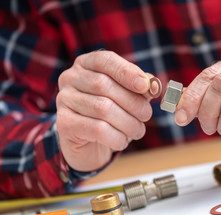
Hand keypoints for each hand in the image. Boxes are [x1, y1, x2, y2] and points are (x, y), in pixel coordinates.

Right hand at [56, 51, 152, 170]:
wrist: (88, 144)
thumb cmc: (111, 114)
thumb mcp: (128, 97)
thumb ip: (141, 88)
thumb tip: (153, 85)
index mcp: (86, 64)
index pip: (105, 60)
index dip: (127, 72)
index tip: (145, 86)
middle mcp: (70, 78)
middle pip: (104, 85)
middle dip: (132, 102)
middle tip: (146, 115)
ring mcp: (64, 100)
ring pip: (102, 108)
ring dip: (128, 122)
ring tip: (138, 130)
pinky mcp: (64, 123)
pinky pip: (97, 129)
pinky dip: (116, 136)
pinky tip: (122, 141)